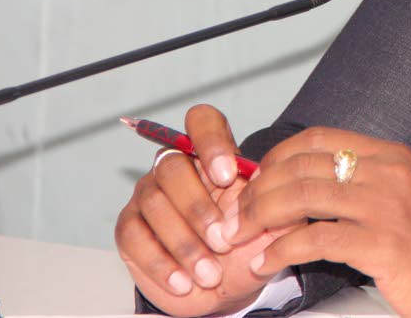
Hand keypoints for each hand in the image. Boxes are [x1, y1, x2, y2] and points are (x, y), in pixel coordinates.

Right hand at [113, 104, 291, 315]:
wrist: (222, 289)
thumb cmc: (245, 248)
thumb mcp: (273, 226)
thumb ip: (279, 205)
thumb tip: (280, 190)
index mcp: (212, 157)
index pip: (203, 122)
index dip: (211, 141)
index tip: (227, 175)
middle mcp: (176, 169)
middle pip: (172, 166)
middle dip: (198, 208)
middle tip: (223, 241)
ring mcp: (148, 196)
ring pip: (155, 203)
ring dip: (184, 243)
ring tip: (210, 272)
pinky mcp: (129, 228)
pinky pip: (135, 236)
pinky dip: (161, 262)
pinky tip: (183, 281)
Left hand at [226, 127, 410, 317]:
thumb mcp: (401, 197)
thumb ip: (360, 185)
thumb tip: (305, 186)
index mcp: (391, 156)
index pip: (319, 138)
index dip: (279, 156)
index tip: (258, 179)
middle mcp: (387, 173)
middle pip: (304, 165)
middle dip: (261, 189)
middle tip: (239, 212)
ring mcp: (385, 207)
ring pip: (303, 196)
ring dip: (262, 217)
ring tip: (243, 235)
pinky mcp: (381, 244)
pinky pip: (315, 240)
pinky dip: (281, 251)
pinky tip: (268, 261)